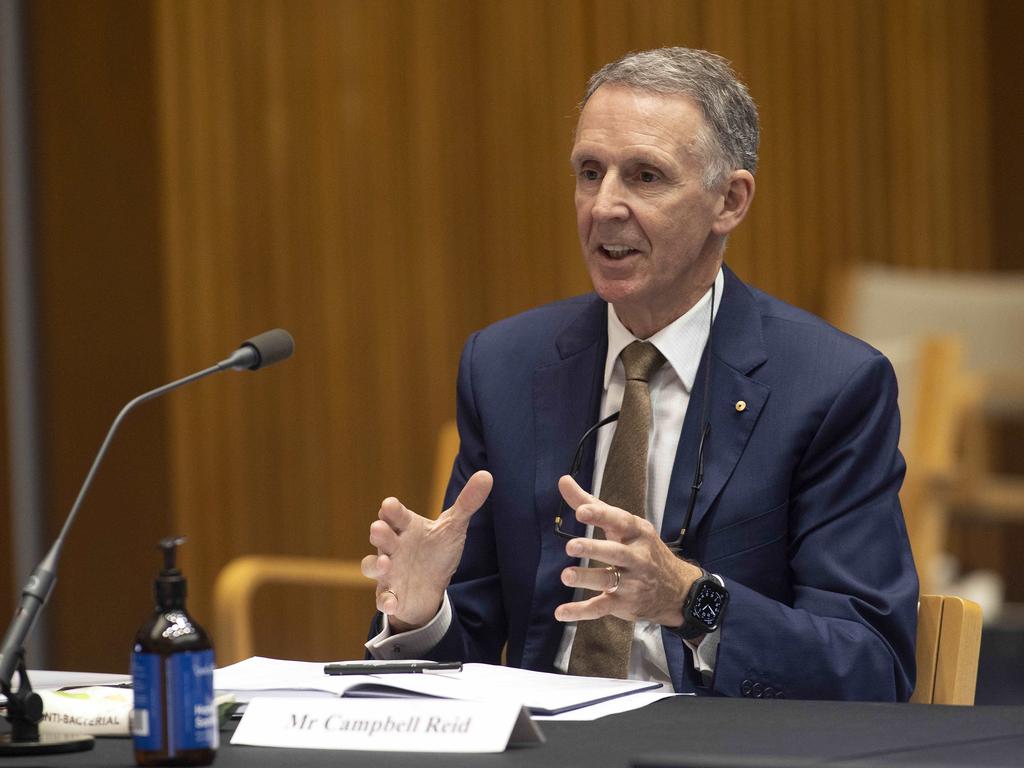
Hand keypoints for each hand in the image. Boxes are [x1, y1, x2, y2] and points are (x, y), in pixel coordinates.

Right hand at [361, 470, 492, 632]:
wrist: (429, 587)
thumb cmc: (436, 551)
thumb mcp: (453, 527)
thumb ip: (467, 502)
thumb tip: (487, 474)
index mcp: (406, 527)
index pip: (395, 514)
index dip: (391, 510)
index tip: (389, 505)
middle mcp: (393, 547)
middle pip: (381, 537)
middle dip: (379, 533)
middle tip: (379, 529)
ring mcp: (389, 571)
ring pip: (373, 566)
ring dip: (376, 565)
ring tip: (385, 564)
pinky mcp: (390, 594)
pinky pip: (383, 598)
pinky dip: (385, 600)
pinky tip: (392, 603)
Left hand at [553, 475, 701, 627]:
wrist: (677, 590)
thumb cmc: (641, 549)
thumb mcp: (624, 526)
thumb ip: (592, 505)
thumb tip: (563, 481)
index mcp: (637, 533)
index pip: (620, 521)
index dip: (600, 516)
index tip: (581, 511)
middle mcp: (637, 557)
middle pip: (615, 552)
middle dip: (594, 549)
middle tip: (571, 546)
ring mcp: (631, 582)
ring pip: (608, 580)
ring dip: (587, 578)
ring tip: (566, 576)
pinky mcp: (623, 604)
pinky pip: (601, 608)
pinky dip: (581, 612)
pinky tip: (561, 612)